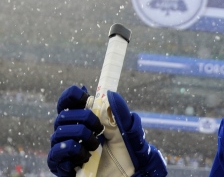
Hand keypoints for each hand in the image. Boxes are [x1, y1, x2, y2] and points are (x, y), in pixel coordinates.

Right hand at [48, 85, 166, 176]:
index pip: (67, 102)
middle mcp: (71, 132)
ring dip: (81, 135)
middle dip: (83, 117)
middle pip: (62, 115)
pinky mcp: (63, 167)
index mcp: (85, 120)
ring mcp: (65, 149)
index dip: (72, 96)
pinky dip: (73, 150)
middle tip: (99, 128)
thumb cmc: (128, 152)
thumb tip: (109, 93)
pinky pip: (56, 154)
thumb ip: (118, 112)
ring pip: (58, 133)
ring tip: (95, 145)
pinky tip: (85, 156)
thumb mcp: (127, 130)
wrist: (130, 174)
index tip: (84, 95)